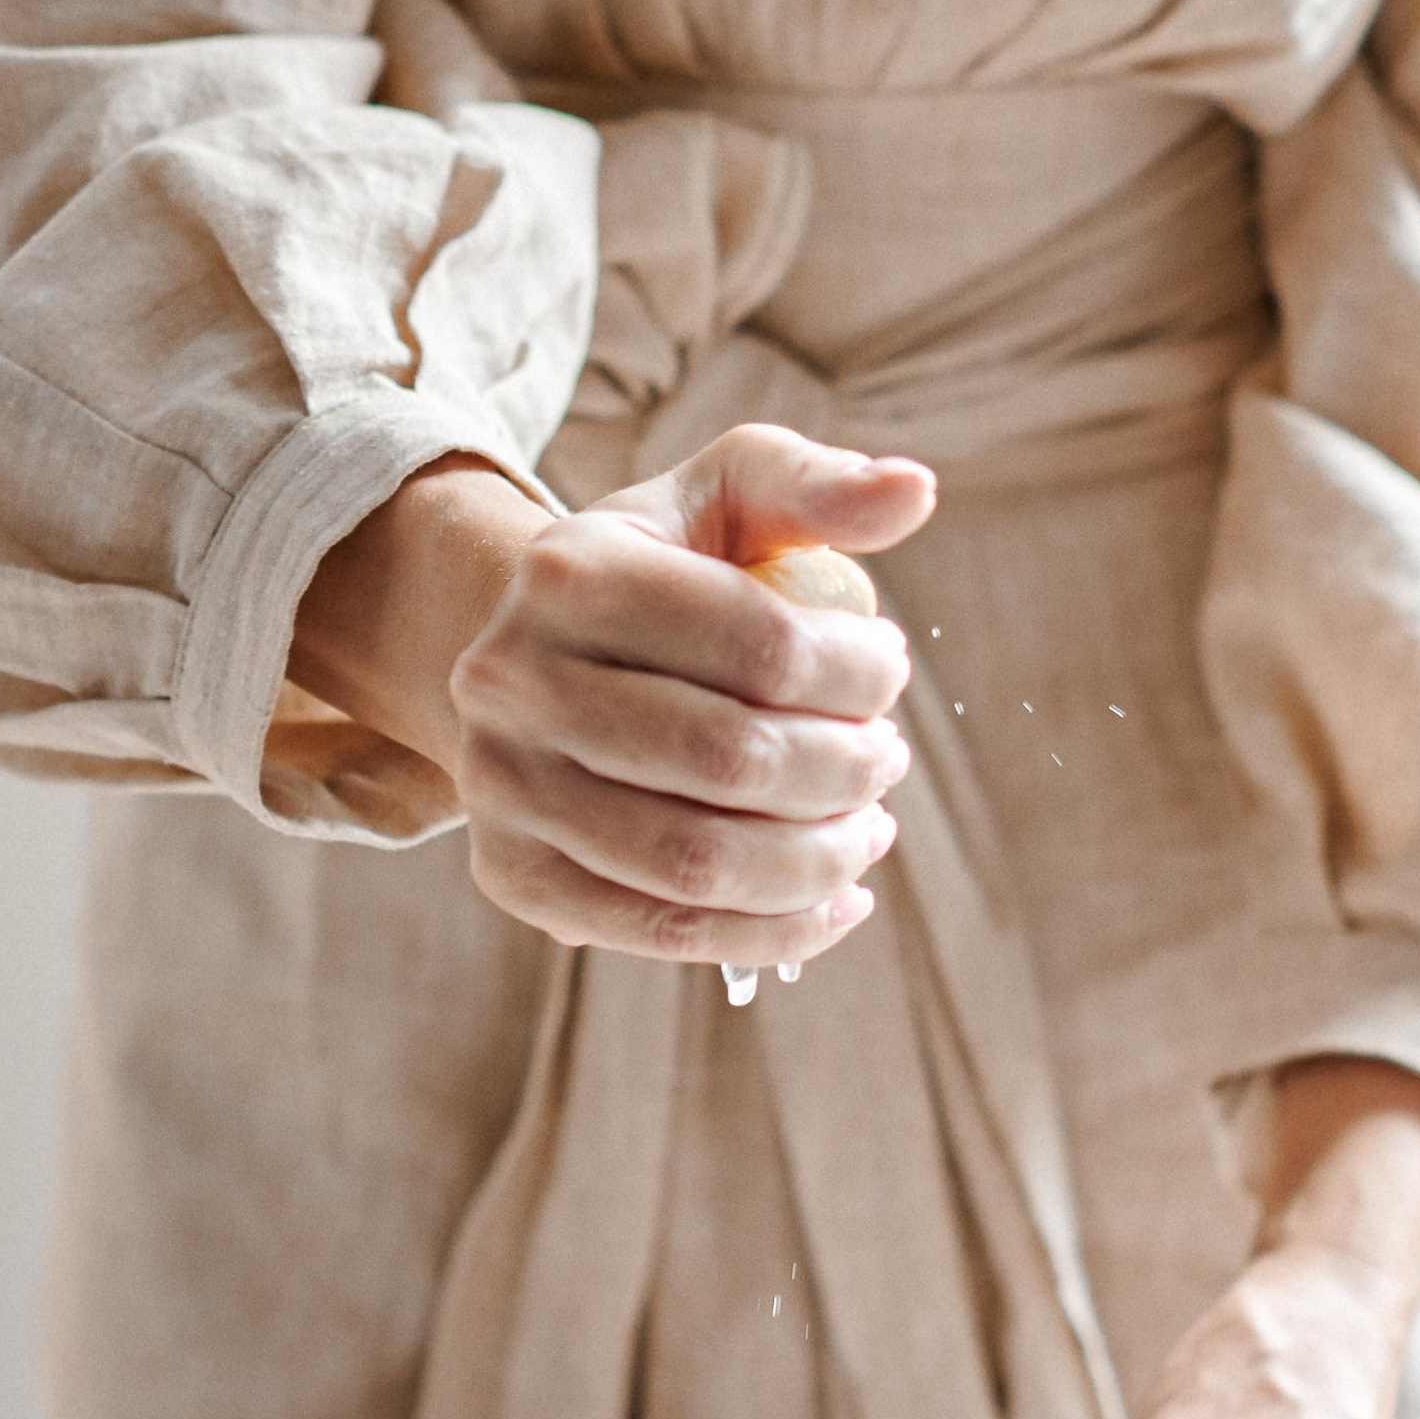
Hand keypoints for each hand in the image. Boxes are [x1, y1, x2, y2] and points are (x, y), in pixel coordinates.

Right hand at [291, 424, 935, 966]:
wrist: (532, 657)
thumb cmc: (659, 572)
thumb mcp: (725, 497)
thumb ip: (816, 486)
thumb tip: (915, 491)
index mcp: (570, 572)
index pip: (761, 646)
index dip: (858, 674)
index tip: (888, 673)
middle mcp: (514, 681)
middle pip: (733, 762)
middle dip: (846, 772)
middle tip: (885, 759)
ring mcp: (504, 789)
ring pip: (700, 864)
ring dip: (818, 861)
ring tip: (867, 831)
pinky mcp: (514, 877)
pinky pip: (665, 932)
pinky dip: (773, 932)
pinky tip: (835, 900)